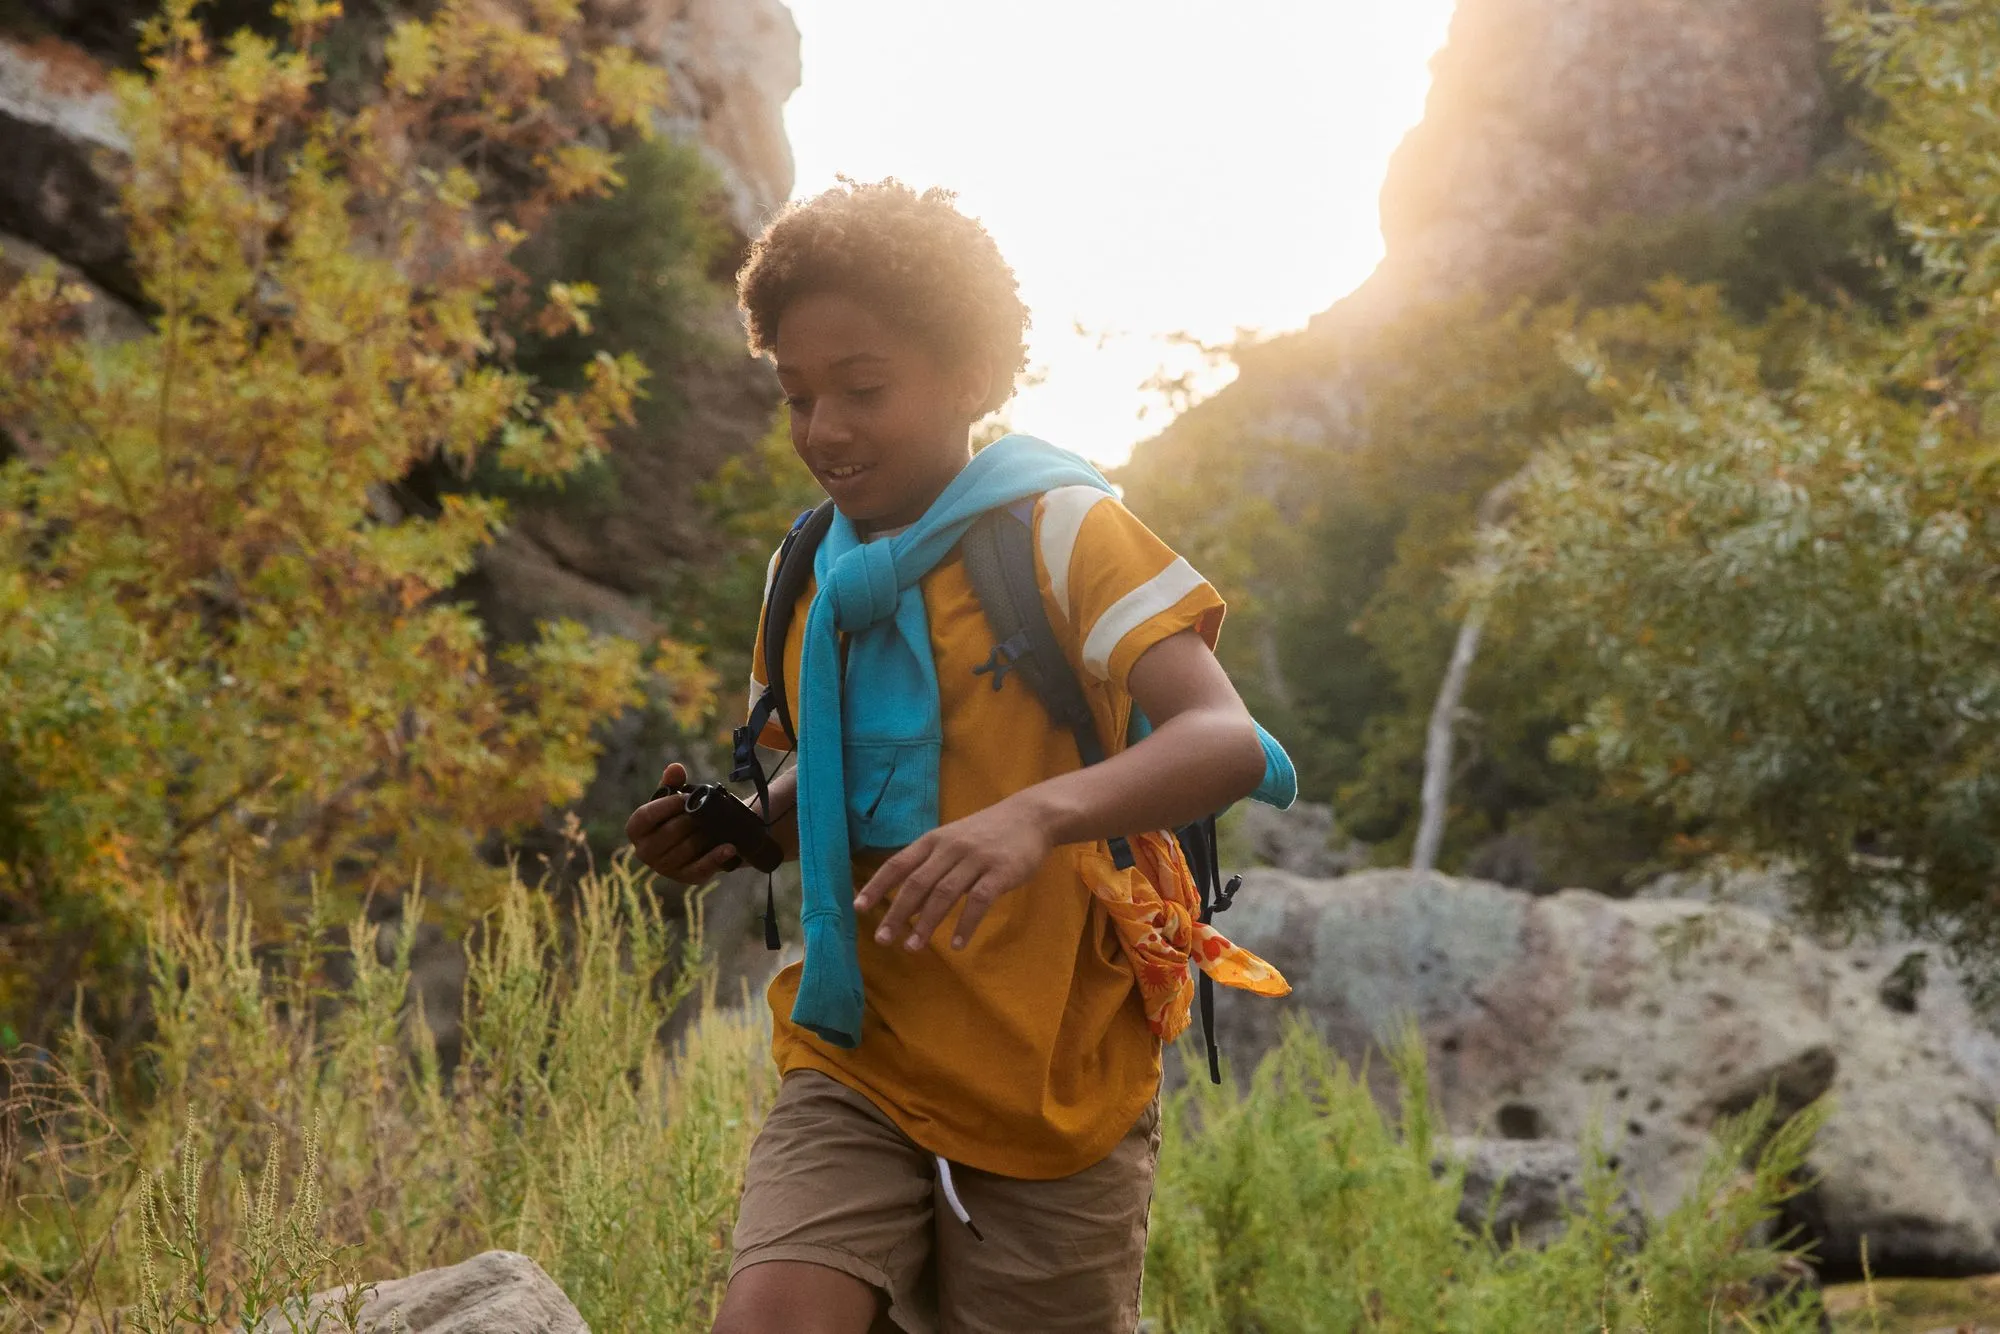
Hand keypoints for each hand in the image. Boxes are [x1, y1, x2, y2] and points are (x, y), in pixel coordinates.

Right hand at [624, 762, 740, 883]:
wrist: (702, 838)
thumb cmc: (680, 815)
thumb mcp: (674, 798)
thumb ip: (672, 782)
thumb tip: (675, 768)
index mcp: (636, 830)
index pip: (645, 816)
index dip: (666, 806)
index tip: (685, 798)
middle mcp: (644, 852)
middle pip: (669, 833)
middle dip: (690, 820)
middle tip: (706, 812)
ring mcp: (664, 868)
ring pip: (687, 849)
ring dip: (705, 835)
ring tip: (717, 826)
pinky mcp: (686, 878)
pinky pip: (701, 868)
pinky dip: (716, 857)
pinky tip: (729, 848)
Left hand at [854, 794, 1054, 951]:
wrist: (1031, 817)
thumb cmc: (987, 833)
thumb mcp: (953, 842)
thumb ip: (931, 869)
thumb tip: (907, 905)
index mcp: (934, 840)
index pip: (898, 863)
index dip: (877, 886)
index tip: (858, 909)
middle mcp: (950, 848)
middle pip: (917, 883)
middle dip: (897, 913)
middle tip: (882, 939)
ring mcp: (976, 859)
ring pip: (944, 893)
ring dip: (926, 923)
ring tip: (913, 947)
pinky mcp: (1000, 872)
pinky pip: (979, 901)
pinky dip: (965, 924)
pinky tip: (956, 944)